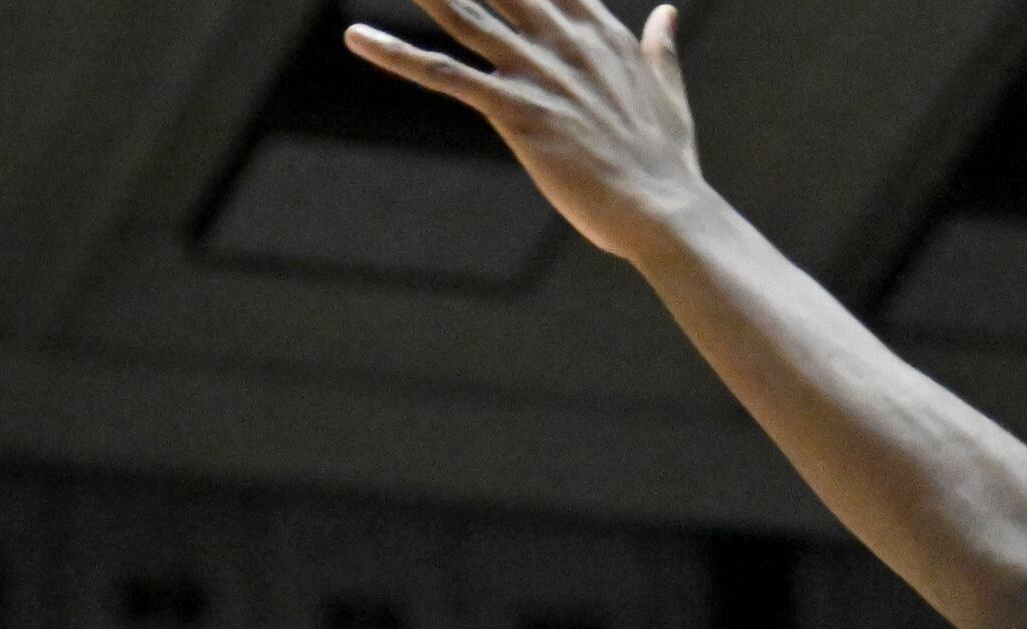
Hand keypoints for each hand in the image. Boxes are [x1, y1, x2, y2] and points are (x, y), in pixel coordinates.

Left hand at [347, 1, 704, 260]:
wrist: (664, 211)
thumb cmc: (668, 163)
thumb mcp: (667, 93)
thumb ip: (659, 49)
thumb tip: (667, 13)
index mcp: (600, 33)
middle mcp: (564, 41)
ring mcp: (537, 73)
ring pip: (465, 14)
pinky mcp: (516, 111)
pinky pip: (444, 75)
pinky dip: (399, 55)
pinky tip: (358, 38)